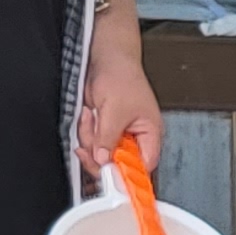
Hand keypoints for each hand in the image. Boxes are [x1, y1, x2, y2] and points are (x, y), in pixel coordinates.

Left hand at [77, 26, 164, 179]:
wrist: (105, 58)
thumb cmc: (122, 75)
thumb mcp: (115, 110)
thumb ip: (109, 138)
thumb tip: (103, 159)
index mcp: (150, 134)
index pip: (143, 166)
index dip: (128, 175)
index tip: (111, 176)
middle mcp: (136, 137)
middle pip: (119, 164)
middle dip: (101, 152)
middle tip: (92, 144)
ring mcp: (118, 134)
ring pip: (101, 154)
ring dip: (90, 138)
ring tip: (92, 117)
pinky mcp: (103, 130)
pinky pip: (91, 143)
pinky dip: (85, 132)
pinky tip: (89, 116)